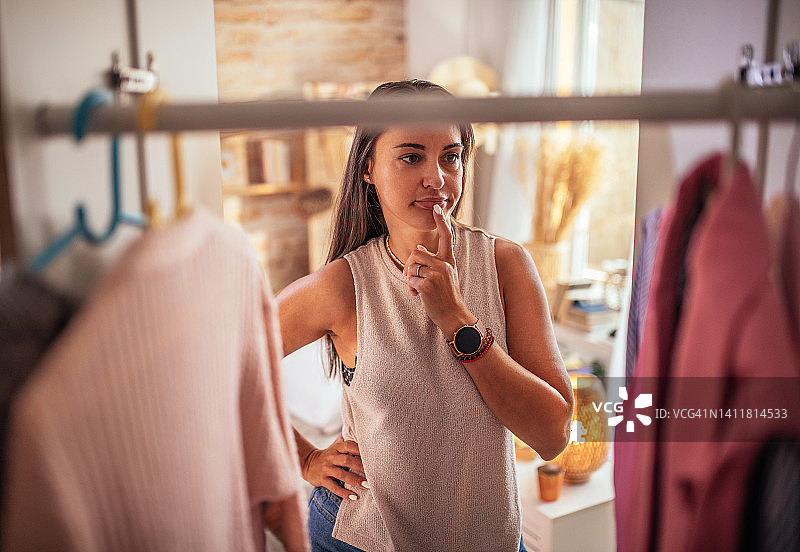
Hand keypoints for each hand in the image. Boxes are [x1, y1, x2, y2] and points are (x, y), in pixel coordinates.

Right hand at [301, 437, 368, 500]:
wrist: (308, 464)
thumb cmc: (328, 455)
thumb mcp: (335, 446)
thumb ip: (347, 442)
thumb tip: (363, 435)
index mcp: (336, 448)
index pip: (349, 445)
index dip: (359, 449)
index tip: (372, 455)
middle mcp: (331, 457)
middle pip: (347, 460)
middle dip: (360, 466)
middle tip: (373, 473)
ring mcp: (326, 469)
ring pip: (342, 474)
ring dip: (355, 480)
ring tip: (367, 485)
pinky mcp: (322, 480)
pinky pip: (334, 487)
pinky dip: (344, 493)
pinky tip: (353, 497)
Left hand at [404, 204, 472, 333]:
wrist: (454, 316)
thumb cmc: (447, 297)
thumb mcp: (445, 276)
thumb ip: (433, 262)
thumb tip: (419, 249)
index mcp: (449, 261)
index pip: (446, 237)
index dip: (441, 221)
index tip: (437, 207)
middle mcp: (444, 265)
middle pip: (416, 253)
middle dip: (409, 265)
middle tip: (412, 278)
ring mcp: (437, 274)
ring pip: (412, 266)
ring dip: (409, 278)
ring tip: (416, 289)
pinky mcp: (428, 284)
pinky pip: (410, 280)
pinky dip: (411, 289)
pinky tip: (418, 296)